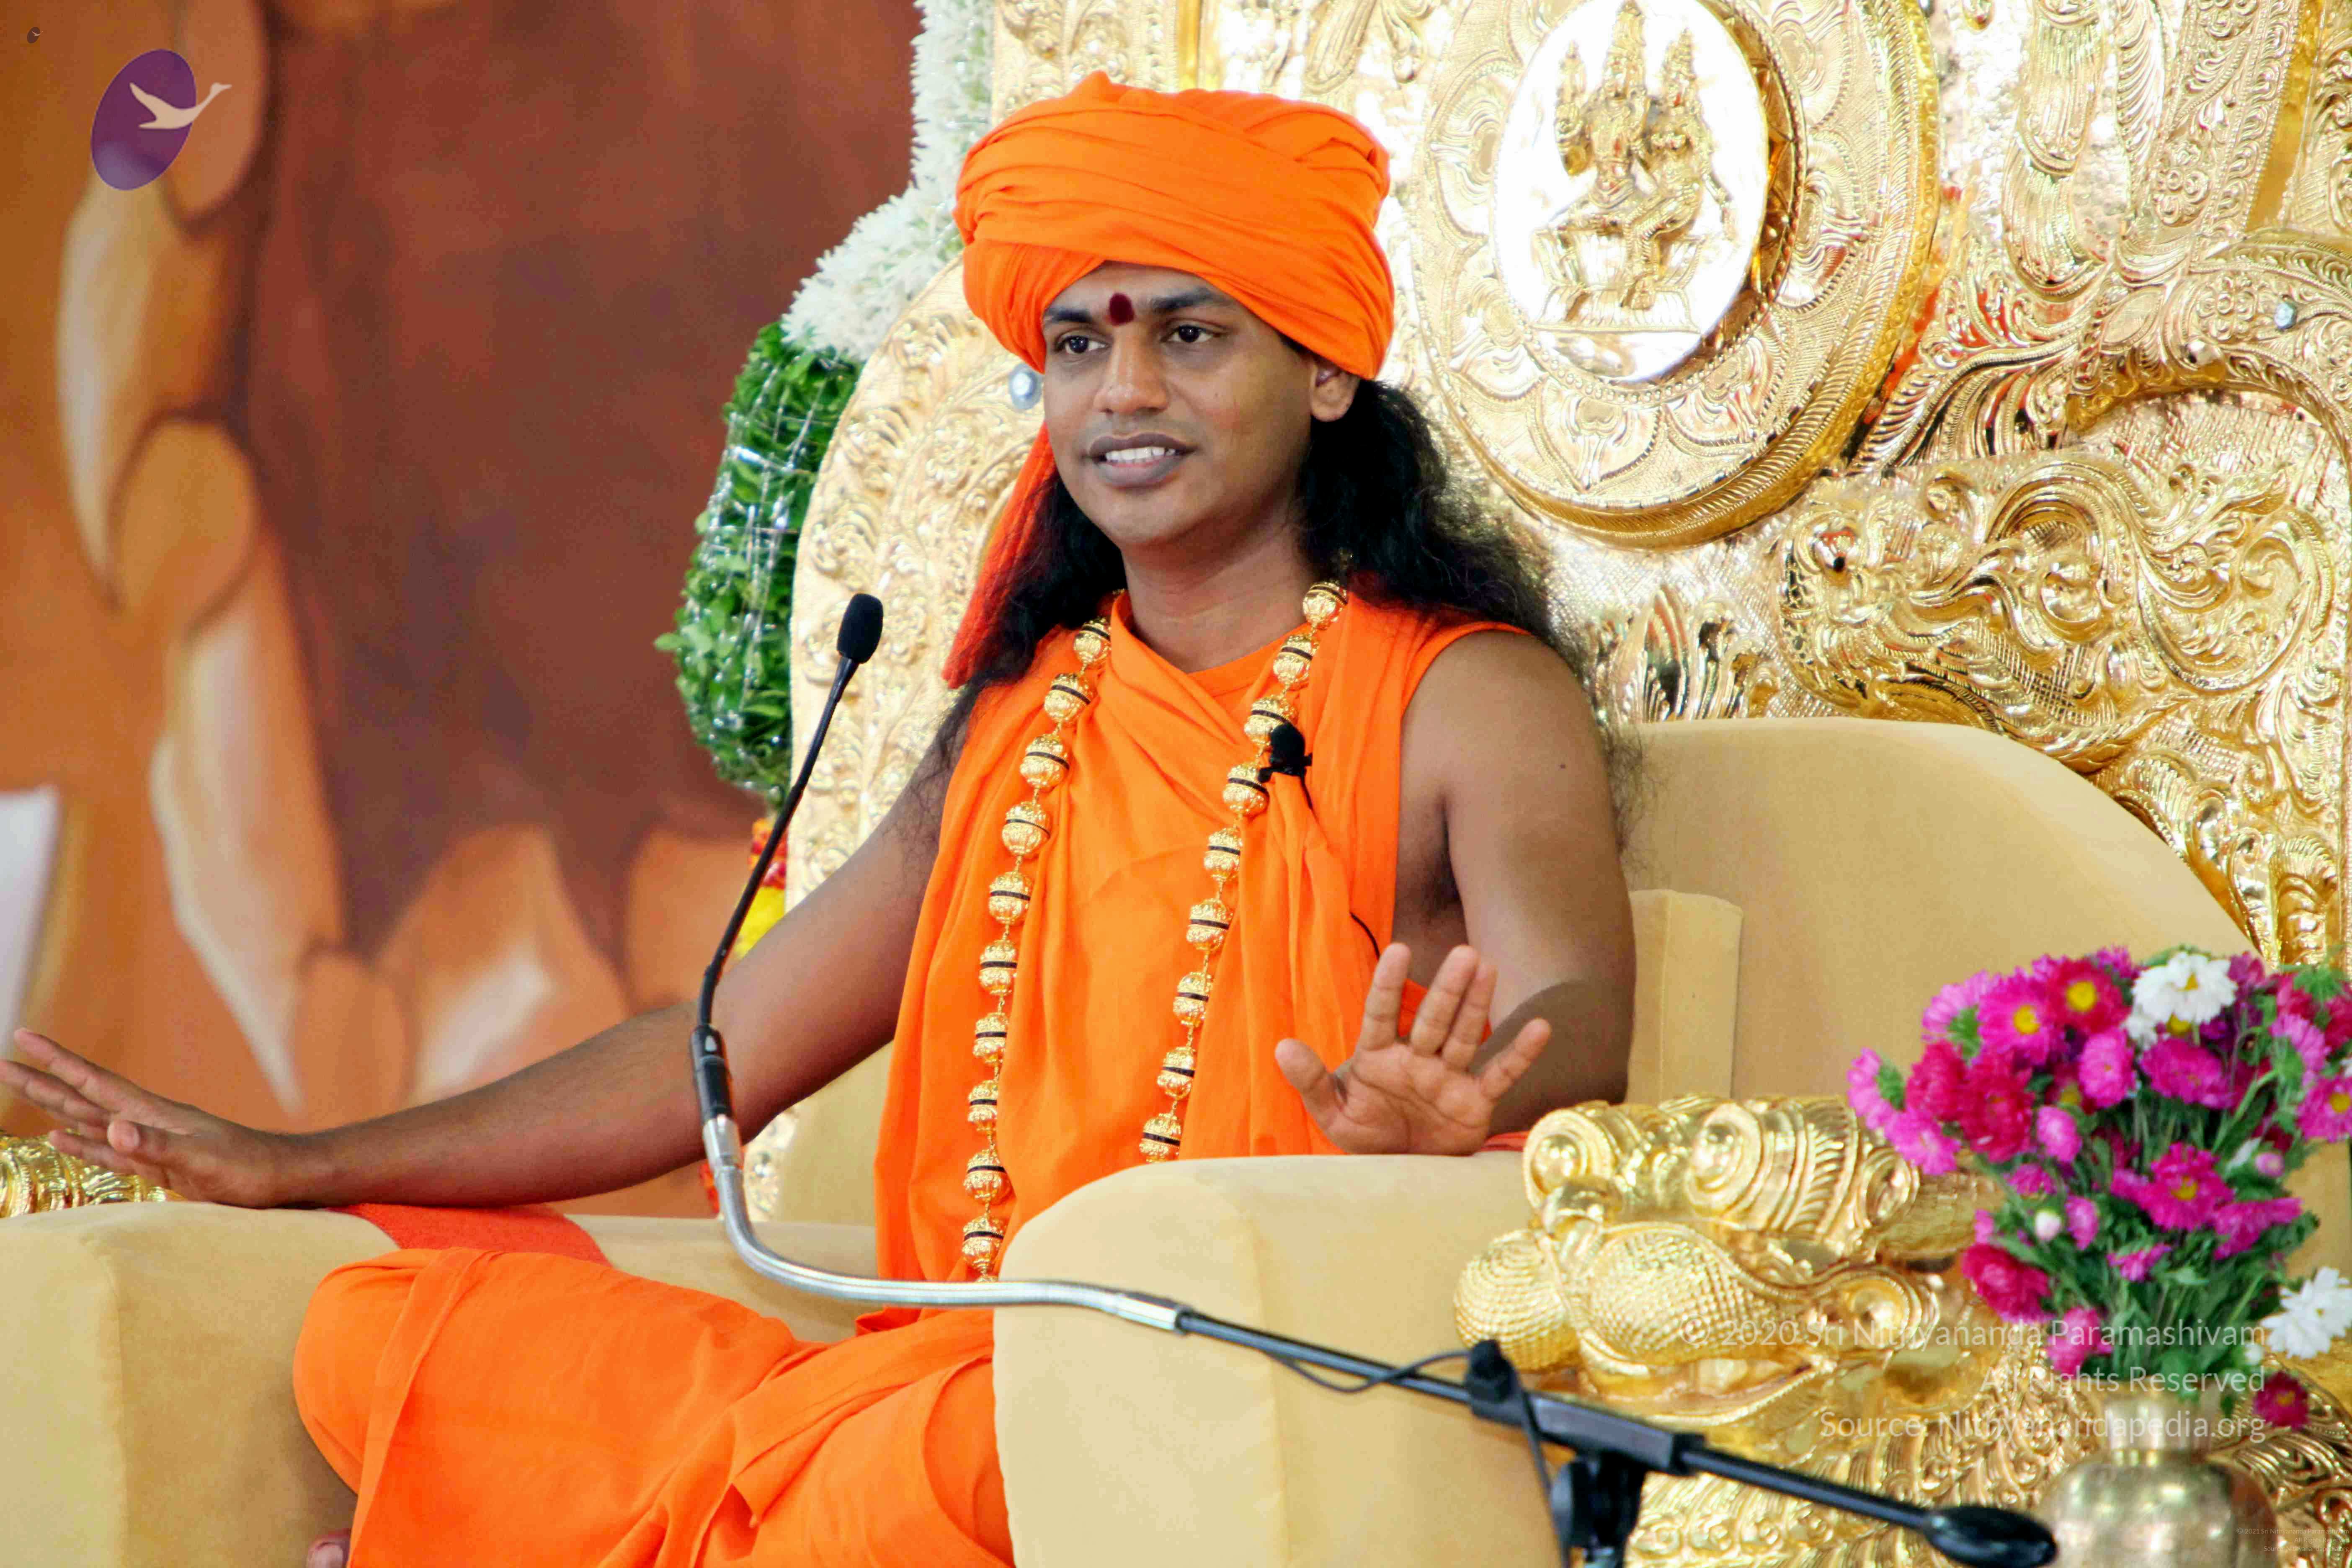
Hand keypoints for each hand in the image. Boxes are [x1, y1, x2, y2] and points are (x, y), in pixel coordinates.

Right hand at [0, 1030, 300, 1205]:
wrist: (281, 1178)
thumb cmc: (248, 1169)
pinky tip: (59, 1138)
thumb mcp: (200, 1159)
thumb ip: (155, 1146)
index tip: (22, 1035)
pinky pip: (106, 1151)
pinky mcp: (156, 1164)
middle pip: (81, 1095)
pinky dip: (80, 1144)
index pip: (93, 1081)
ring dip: (53, 1105)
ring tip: (22, 1088)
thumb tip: (111, 1129)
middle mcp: (144, 1121)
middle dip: (41, 1079)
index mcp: (151, 1114)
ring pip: (88, 1119)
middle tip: (1, 1063)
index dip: (56, 1060)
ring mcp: (149, 1141)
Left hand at [1273, 943, 1549, 1154]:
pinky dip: (1519, 1054)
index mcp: (1378, 1056)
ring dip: (1477, 1005)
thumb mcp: (1333, 1115)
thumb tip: (1281, 1046)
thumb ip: (1311, 1082)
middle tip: (1465, 954)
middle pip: (1432, 1018)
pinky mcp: (1474, 1101)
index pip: (1382, 1013)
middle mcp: (1416, 1058)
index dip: (1389, 985)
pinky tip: (1541, 1027)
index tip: (1399, 951)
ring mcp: (1448, 1077)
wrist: (1398, 1174)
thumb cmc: (1365, 1135)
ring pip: (1464, 1035)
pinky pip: (1499, 1074)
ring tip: (1489, 968)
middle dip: (1448, 990)